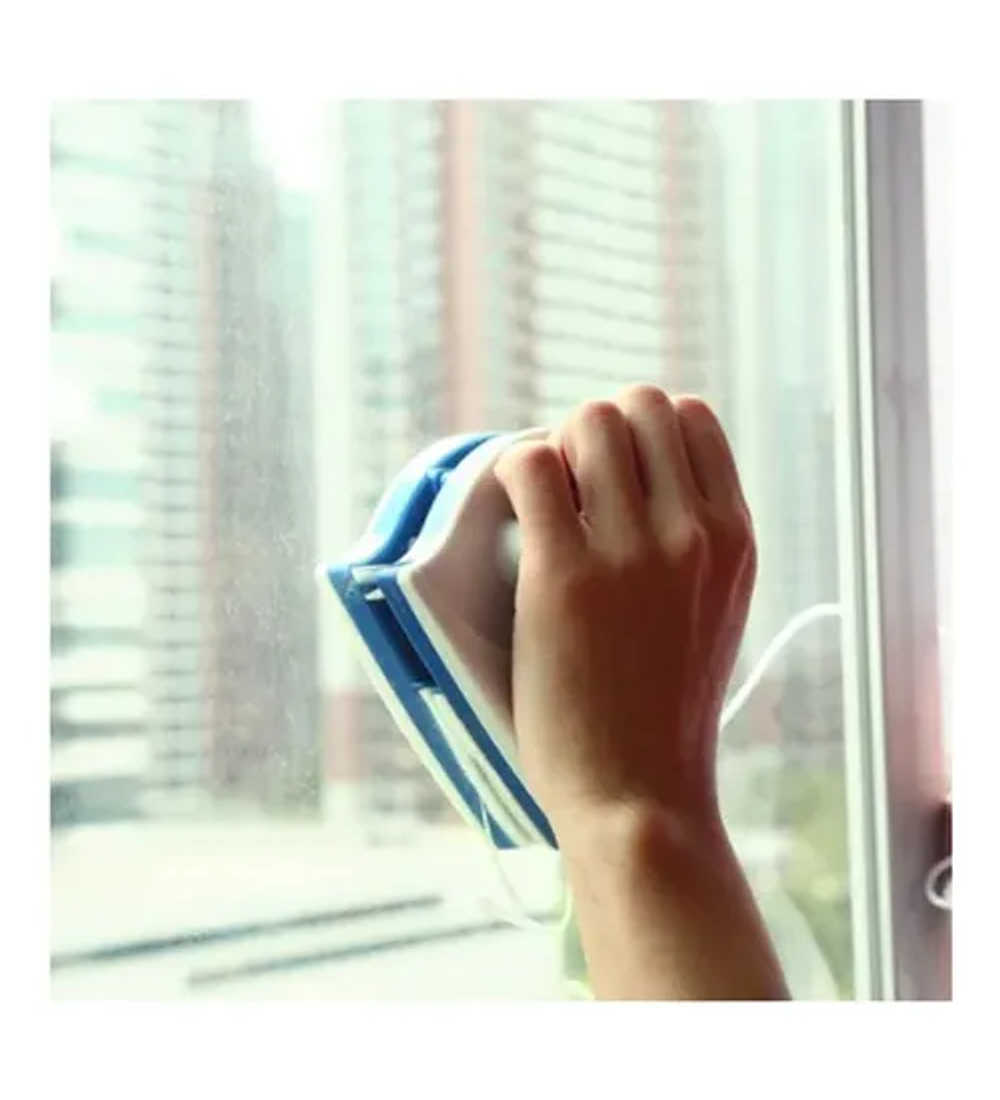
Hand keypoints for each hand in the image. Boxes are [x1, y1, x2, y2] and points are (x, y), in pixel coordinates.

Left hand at [495, 385, 756, 837]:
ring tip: (542, 500)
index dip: (642, 429)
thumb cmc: (667, 709)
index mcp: (735, 536)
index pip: (691, 415)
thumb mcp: (718, 609)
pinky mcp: (563, 573)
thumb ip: (699, 539)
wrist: (640, 792)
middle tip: (570, 483)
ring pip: (585, 422)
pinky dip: (511, 472)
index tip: (613, 469)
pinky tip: (511, 508)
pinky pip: (528, 466)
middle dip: (593, 430)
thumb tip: (647, 475)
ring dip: (553, 448)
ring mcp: (630, 550)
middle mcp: (692, 531)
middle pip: (635, 404)